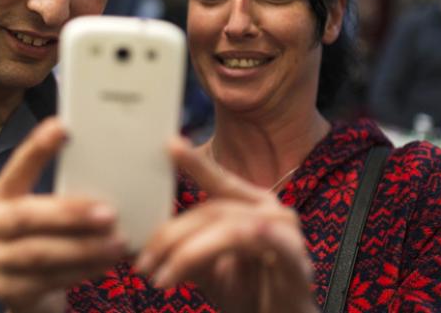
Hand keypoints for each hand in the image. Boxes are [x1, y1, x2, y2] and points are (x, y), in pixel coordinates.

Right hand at [0, 117, 128, 312]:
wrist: (31, 290)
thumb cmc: (49, 238)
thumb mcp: (51, 212)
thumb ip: (69, 192)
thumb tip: (114, 167)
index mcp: (1, 195)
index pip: (17, 168)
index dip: (37, 148)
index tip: (62, 127)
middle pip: (25, 217)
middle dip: (69, 214)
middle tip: (109, 213)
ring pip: (40, 253)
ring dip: (83, 248)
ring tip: (118, 242)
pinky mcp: (10, 290)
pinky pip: (49, 280)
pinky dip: (82, 271)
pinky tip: (106, 263)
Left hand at [134, 137, 316, 312]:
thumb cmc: (249, 296)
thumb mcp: (207, 269)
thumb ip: (184, 250)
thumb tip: (143, 243)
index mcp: (252, 207)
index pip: (219, 182)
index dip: (196, 163)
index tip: (169, 144)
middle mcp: (272, 213)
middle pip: (212, 211)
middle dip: (171, 237)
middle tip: (142, 263)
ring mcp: (288, 236)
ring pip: (230, 227)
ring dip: (189, 252)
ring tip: (161, 277)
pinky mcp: (297, 264)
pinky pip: (274, 243)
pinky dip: (254, 238)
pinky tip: (235, 241)